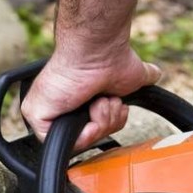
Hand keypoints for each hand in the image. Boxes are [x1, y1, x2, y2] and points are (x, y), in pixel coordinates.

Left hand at [20, 47, 161, 149]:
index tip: (116, 106)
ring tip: (100, 100)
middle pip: (89, 139)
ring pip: (81, 141)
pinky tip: (91, 108)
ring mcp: (47, 113)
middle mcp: (59, 107)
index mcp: (76, 101)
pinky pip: (67, 142)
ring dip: (102, 122)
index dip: (109, 123)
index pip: (93, 130)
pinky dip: (87, 131)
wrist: (97, 50)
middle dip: (107, 122)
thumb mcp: (131, 77)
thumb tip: (154, 74)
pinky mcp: (37, 116)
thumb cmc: (110, 59)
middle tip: (107, 100)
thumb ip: (141, 79)